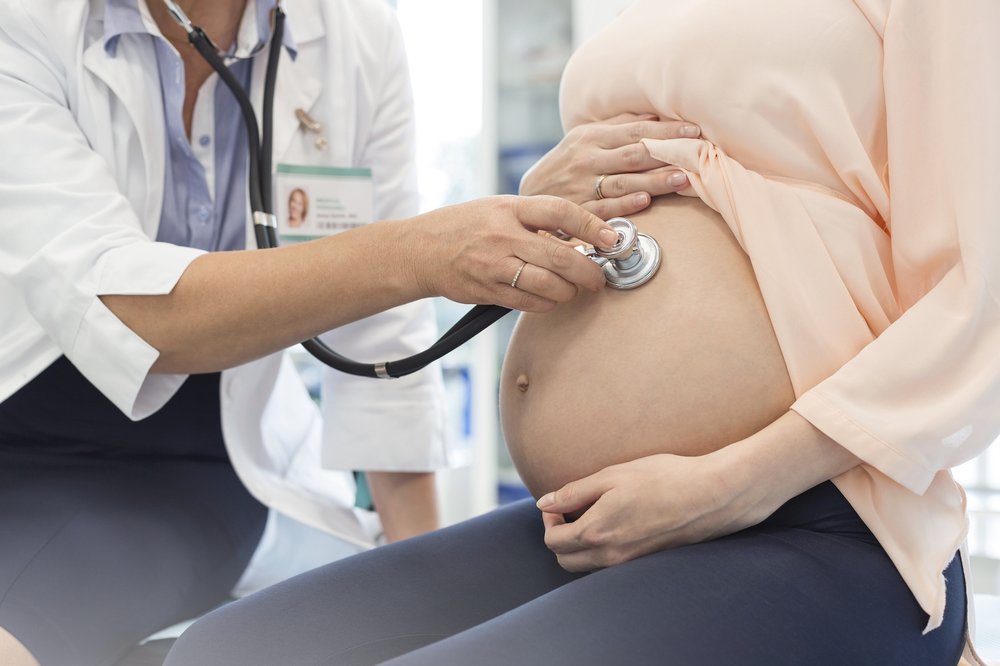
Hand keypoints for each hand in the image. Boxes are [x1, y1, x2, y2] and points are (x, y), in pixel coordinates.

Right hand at [405, 195, 618, 311]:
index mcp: (509, 207)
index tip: (611, 238)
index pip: (560, 211)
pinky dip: (548, 303)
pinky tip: (552, 298)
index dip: (592, 226)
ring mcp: (493, 265)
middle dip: (589, 272)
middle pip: (560, 257)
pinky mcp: (487, 290)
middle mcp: (502, 235)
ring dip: (569, 292)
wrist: (420, 250)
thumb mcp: (499, 208)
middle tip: (599, 278)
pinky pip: (529, 303)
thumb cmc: (465, 226)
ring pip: (548, 286)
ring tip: (574, 289)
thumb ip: (536, 220)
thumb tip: (581, 237)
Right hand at [519, 113, 699, 219]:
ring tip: (682, 179)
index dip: (666, 130)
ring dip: (654, 181)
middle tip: (696, 152)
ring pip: (623, 181)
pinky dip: (625, 205)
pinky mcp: (578, 211)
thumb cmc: (564, 165)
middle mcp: (587, 159)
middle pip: (633, 154)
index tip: (694, 130)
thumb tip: (654, 116)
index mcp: (591, 137)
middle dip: (666, 152)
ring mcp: (581, 186)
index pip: (635, 131)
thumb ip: (617, 127)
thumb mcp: (584, 139)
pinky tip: (645, 202)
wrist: (529, 196)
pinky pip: (605, 208)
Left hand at [535, 452, 771, 571]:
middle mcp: (610, 555)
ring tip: (591, 516)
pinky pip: (609, 565)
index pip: (553, 541)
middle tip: (569, 511)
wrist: (712, 495)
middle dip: (559, 538)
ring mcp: (629, 563)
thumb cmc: (663, 478)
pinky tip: (614, 525)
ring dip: (579, 547)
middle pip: (565, 561)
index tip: (559, 503)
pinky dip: (600, 551)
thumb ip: (574, 492)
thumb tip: (545, 503)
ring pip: (587, 567)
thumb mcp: (612, 475)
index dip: (549, 520)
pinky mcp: (645, 562)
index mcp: (596, 532)